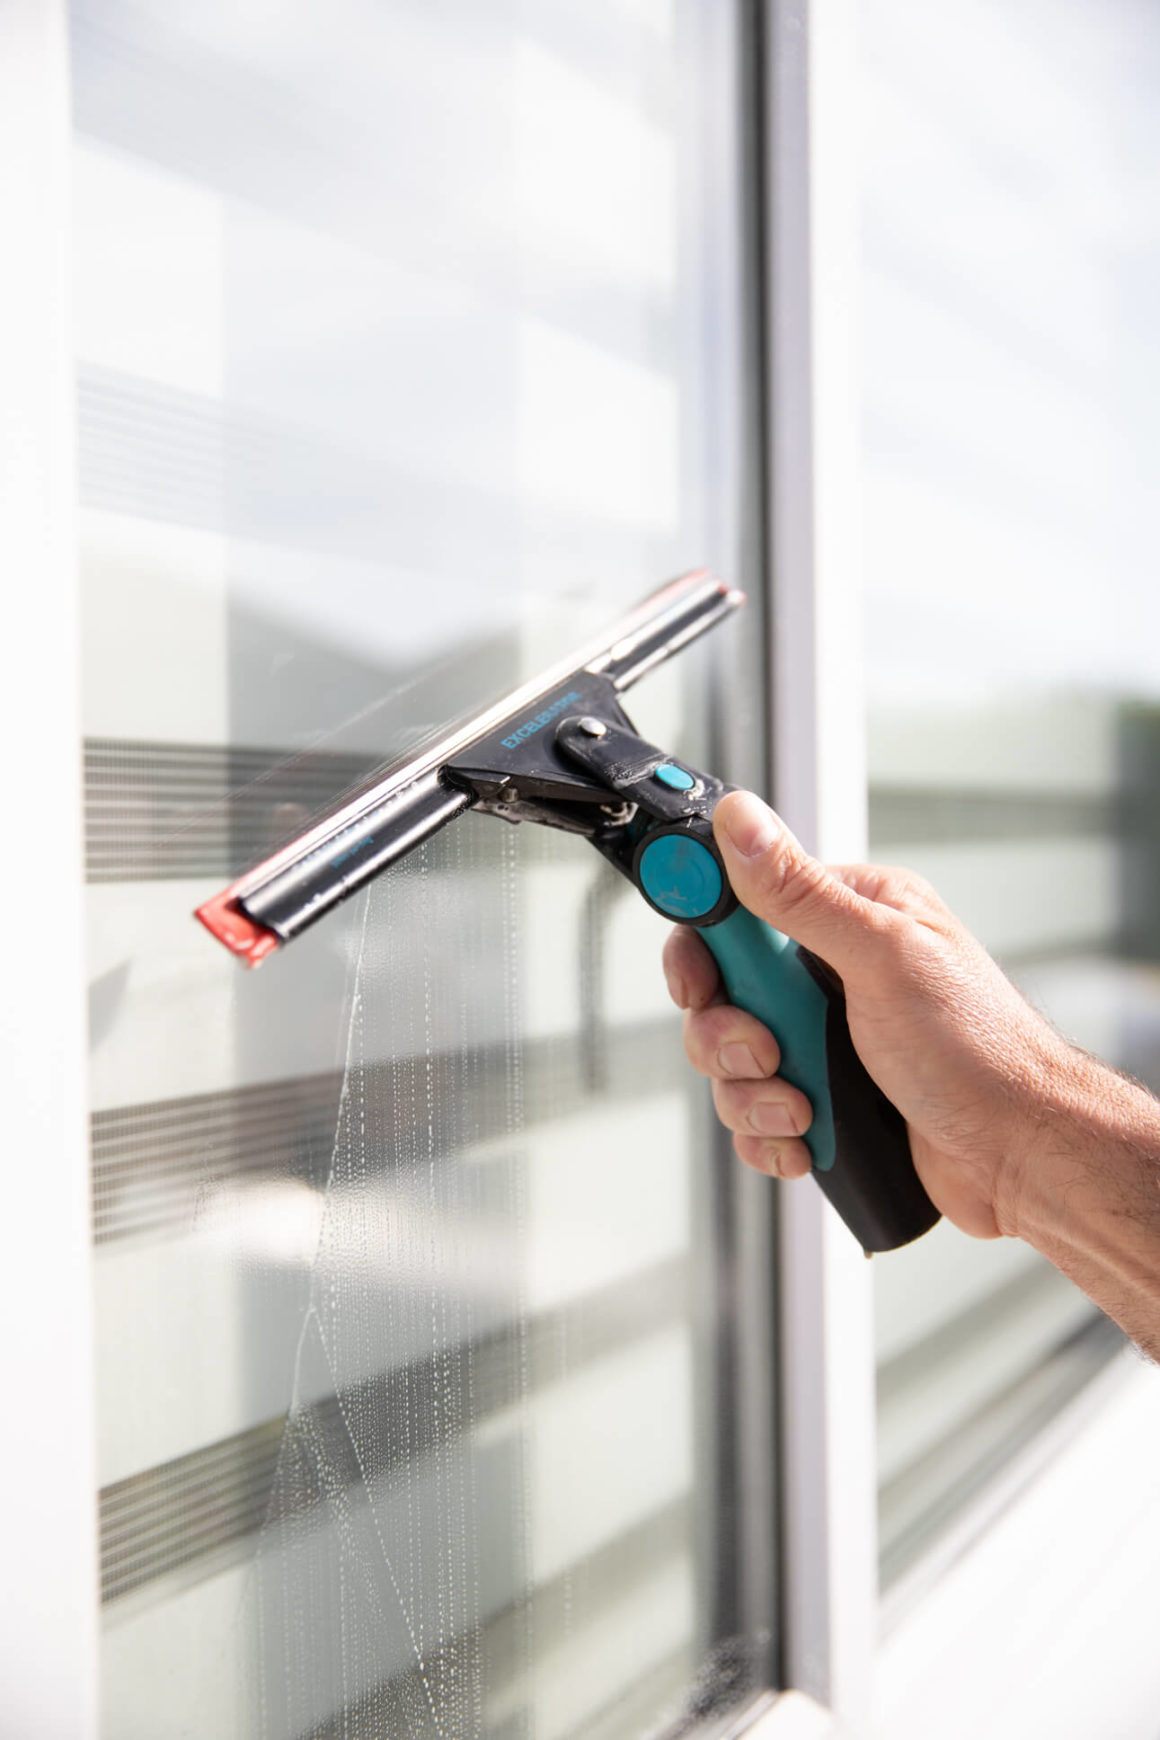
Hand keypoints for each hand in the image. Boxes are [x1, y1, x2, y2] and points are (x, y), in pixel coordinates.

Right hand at [662, 790, 1075, 1240]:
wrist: (1020, 1155)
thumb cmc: (979, 1049)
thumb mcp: (881, 956)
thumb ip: (799, 893)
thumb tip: (740, 819)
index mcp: (848, 915)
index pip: (739, 907)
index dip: (704, 945)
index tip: (699, 980)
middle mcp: (830, 973)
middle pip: (721, 994)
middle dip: (730, 1037)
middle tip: (769, 1053)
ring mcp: (823, 1038)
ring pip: (730, 1061)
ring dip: (753, 1096)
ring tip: (805, 1110)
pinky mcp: (822, 1098)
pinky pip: (754, 1114)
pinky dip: (768, 1135)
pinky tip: (805, 1141)